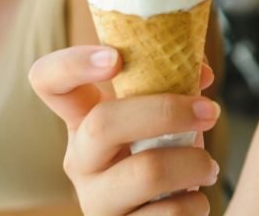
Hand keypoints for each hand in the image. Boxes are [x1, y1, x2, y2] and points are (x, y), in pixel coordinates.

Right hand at [29, 46, 220, 214]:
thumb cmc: (162, 155)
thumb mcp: (163, 118)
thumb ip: (176, 86)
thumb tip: (200, 74)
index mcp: (85, 121)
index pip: (49, 82)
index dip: (72, 64)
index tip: (114, 58)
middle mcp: (81, 160)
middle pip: (102, 124)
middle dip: (166, 112)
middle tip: (210, 112)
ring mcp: (95, 201)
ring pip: (146, 172)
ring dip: (194, 163)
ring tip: (209, 167)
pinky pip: (166, 213)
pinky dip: (194, 204)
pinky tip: (194, 201)